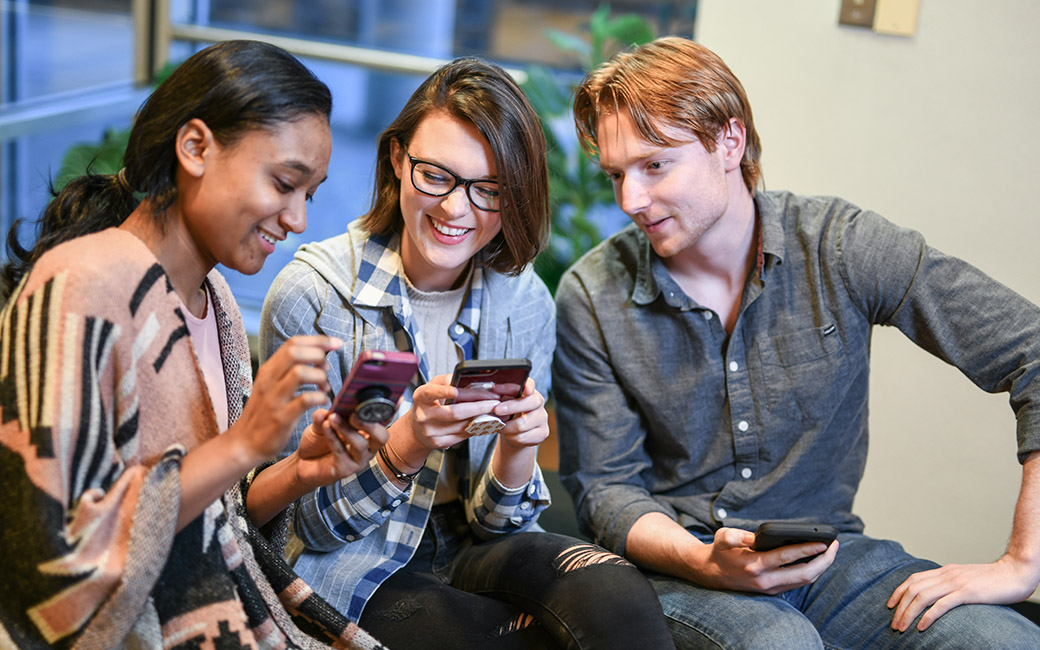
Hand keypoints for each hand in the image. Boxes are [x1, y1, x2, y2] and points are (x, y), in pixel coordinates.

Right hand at [232, 335, 339, 461]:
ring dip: (320, 377)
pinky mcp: (281, 417)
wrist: (244, 444)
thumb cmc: (263, 413)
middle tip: (327, 368)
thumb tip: (318, 357)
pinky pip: (305, 400)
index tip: (336, 343)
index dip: (318, 340)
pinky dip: (320, 398)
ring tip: (325, 387)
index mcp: (268, 370)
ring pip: (300, 373)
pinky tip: (322, 402)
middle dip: (319, 354)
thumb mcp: (271, 386)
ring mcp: (274, 399)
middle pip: (295, 352)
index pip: (292, 343)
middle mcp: (269, 380)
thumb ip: (288, 370)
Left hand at [295, 408, 388, 488]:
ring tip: (333, 419)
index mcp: (368, 432)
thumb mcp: (322, 422)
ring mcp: (358, 460)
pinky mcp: (346, 470)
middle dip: (370, 424)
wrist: (303, 462)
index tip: (379, 399)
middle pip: (382, 436)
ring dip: (346, 429)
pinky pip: (341, 452)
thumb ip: (325, 416)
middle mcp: (367, 447)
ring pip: (360, 444)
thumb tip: (326, 410)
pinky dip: (333, 437)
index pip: (384, 420)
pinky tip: (325, 427)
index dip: (386, 410)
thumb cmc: (318, 442)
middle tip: (354, 415)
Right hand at [401, 374, 499, 451]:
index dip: (444, 392)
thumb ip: (447, 381)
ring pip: (461, 425)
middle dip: (478, 407)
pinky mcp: (438, 442)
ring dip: (481, 418)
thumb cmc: (429, 403)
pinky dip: (476, 428)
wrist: (417, 427)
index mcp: (421, 397)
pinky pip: (462, 435)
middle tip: (493, 402)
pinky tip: (485, 422)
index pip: (432, 393)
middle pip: (454, 412)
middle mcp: (424, 415)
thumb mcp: (433, 387)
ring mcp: (430, 431)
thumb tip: (464, 378)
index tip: (456, 390)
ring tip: (494, 411)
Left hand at [493, 378, 549, 453]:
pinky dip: (512, 437)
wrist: (514, 432)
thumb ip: (499, 397)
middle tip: (497, 410)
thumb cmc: (507, 414)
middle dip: (512, 407)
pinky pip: (523, 437)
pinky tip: (509, 434)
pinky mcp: (543, 432)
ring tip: (500, 426)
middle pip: (531, 403)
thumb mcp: (502, 403)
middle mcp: (539, 402)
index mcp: (528, 391)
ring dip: (507, 427)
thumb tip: (491, 394)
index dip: (528, 386)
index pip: (530, 384)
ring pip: (523, 424)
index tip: (524, 389)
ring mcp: (542, 418)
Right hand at [689, 527, 837, 593]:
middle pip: (804, 574)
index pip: (787, 557)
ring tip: (831, 551)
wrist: (711, 574)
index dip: (808, 549)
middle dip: (824, 560)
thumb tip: (753, 537)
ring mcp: (770, 588)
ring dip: (821, 567)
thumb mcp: (722, 537)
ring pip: (804, 581)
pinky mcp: (773, 589)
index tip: (824, 542)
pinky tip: (818, 559)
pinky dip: (812, 571)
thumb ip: (735, 536)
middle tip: (835, 545)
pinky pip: (798, 582)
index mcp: (755, 565)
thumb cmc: (720, 551)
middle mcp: (765, 580)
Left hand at [887, 555, 1038, 631]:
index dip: (899, 592)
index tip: (890, 605)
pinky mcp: (967, 592)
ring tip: (902, 627)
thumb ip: (951, 583)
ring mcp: (956, 583)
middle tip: (894, 624)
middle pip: (914, 589)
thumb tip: (938, 594)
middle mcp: (946, 574)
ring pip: (923, 597)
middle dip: (900, 607)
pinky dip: (929, 616)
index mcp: (945, 570)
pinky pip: (942, 604)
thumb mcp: (965, 578)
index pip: (914, 579)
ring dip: (909, 613)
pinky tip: (922, 626)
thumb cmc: (993, 580)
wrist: (1015, 572)